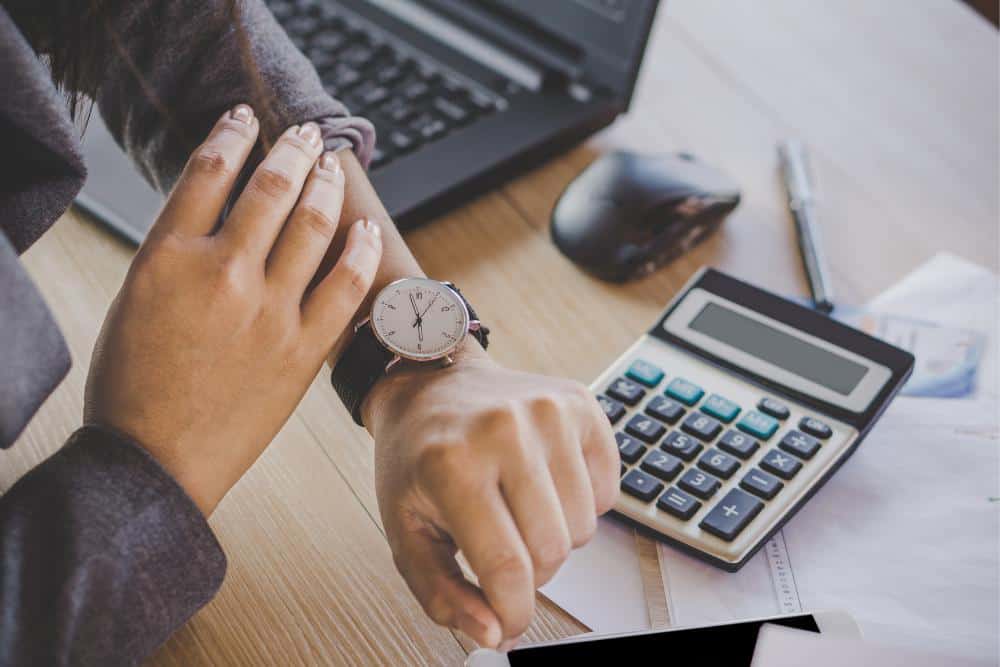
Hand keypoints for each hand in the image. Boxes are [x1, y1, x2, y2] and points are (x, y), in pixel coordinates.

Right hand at [85, 105, 381, 514]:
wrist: (154, 462)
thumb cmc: (133, 387)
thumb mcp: (133, 301)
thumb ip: (176, 253)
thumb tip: (220, 217)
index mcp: (167, 257)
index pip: (207, 172)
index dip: (231, 135)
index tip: (245, 119)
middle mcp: (222, 273)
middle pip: (269, 188)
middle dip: (290, 149)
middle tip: (301, 133)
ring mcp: (269, 311)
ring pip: (312, 225)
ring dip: (325, 185)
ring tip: (330, 165)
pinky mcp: (302, 349)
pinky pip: (345, 285)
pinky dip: (361, 251)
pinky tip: (366, 229)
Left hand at [365, 353, 618, 648]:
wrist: (432, 386)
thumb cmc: (417, 459)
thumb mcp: (406, 531)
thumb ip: (442, 594)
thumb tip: (494, 633)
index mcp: (451, 463)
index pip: (506, 567)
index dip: (513, 612)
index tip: (508, 623)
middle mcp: (504, 429)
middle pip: (553, 551)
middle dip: (531, 572)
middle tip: (503, 547)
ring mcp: (548, 411)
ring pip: (584, 528)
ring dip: (555, 537)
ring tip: (519, 509)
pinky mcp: (580, 404)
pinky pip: (608, 492)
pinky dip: (581, 504)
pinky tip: (545, 483)